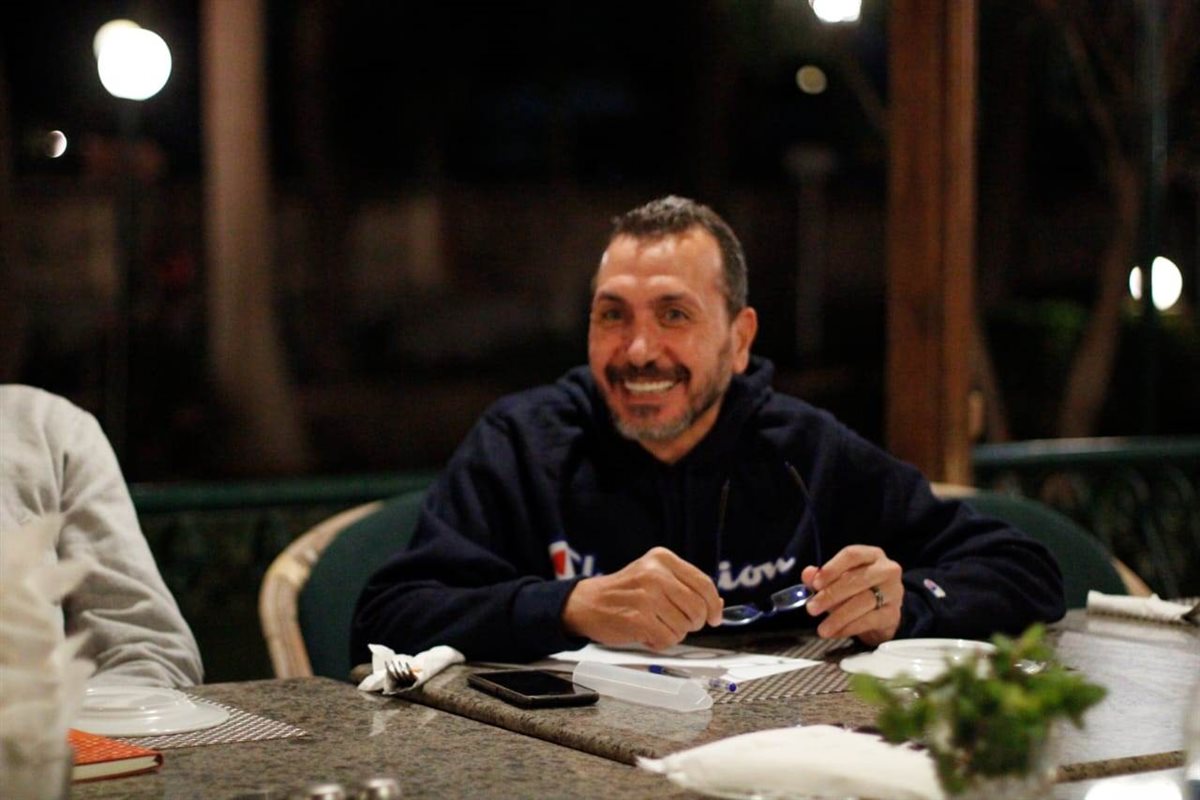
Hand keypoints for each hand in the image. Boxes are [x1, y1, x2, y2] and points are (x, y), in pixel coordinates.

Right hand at [561, 546, 724, 649]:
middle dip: (693, 622)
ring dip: (674, 633)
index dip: (713, 605)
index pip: (703, 583)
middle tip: (677, 622)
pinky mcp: (639, 619)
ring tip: (655, 624)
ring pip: (684, 627)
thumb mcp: (654, 577)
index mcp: (662, 559)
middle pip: (698, 608)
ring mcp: (647, 597)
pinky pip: (668, 639)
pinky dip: (661, 642)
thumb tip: (718, 606)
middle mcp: (655, 574)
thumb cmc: (624, 592)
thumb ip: (686, 588)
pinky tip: (646, 633)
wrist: (586, 603)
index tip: (714, 617)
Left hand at [801, 544, 902, 644]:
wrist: (883, 612)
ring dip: (838, 616)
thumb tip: (808, 574)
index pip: (852, 555)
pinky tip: (835, 633)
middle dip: (831, 595)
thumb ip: (820, 576)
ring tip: (822, 628)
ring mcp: (893, 592)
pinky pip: (869, 621)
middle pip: (856, 579)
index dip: (832, 568)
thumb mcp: (838, 580)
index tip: (815, 584)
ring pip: (863, 601)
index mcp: (871, 555)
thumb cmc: (857, 590)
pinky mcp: (894, 614)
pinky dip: (849, 628)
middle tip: (812, 609)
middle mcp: (886, 570)